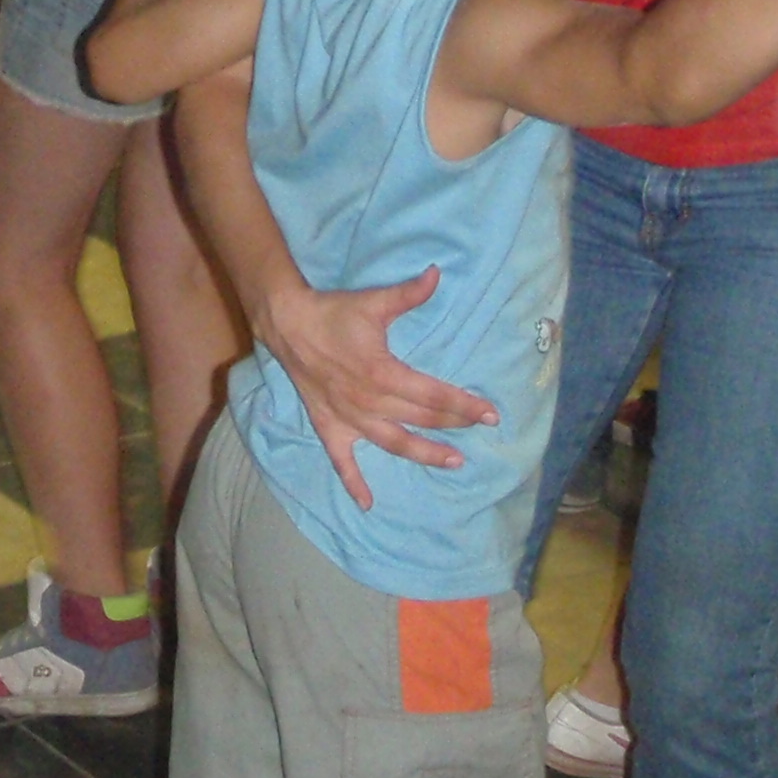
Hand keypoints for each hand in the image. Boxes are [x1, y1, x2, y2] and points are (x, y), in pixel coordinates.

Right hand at [258, 268, 497, 510]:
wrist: (287, 324)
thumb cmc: (333, 313)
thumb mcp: (373, 302)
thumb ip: (409, 294)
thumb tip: (438, 274)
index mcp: (384, 374)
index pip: (434, 395)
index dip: (465, 404)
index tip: (490, 414)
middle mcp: (370, 402)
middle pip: (421, 418)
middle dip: (455, 425)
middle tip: (480, 429)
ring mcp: (349, 418)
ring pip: (394, 443)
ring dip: (424, 454)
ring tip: (452, 462)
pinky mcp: (329, 426)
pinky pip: (342, 462)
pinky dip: (354, 483)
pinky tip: (368, 503)